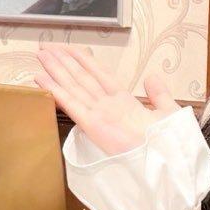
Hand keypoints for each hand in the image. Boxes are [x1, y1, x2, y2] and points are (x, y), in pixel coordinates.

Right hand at [32, 44, 180, 157]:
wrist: (166, 163)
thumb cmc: (167, 143)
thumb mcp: (168, 111)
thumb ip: (159, 94)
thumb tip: (152, 76)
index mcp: (124, 102)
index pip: (99, 75)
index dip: (83, 60)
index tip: (68, 49)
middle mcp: (107, 106)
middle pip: (81, 77)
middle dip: (63, 61)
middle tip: (45, 46)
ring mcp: (98, 114)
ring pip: (73, 85)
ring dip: (56, 69)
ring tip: (41, 53)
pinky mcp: (92, 125)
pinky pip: (71, 103)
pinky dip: (55, 90)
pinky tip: (41, 78)